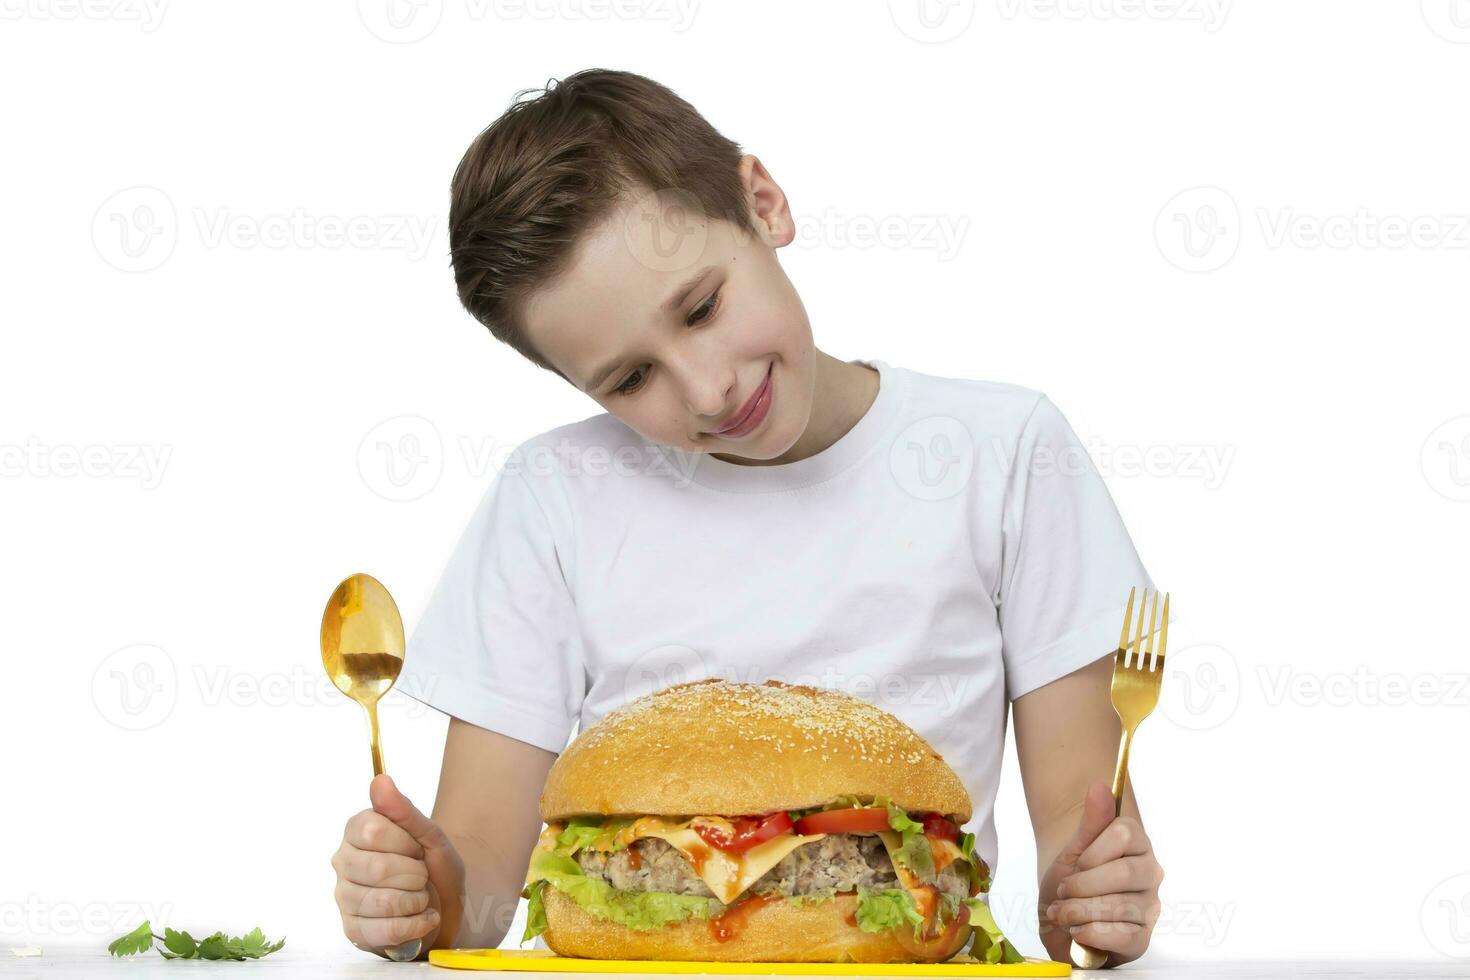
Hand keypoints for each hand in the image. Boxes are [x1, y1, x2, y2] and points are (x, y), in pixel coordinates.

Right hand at [332, 774, 465, 956]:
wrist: (450, 906)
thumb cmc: (435, 867)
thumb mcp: (430, 836)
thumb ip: (404, 810)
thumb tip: (380, 780)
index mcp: (357, 831)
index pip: (372, 831)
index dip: (406, 843)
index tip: (416, 848)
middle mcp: (343, 862)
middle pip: (377, 868)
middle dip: (415, 874)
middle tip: (421, 875)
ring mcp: (344, 898)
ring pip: (382, 901)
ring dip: (417, 900)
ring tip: (420, 896)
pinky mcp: (354, 931)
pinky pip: (386, 930)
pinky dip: (416, 924)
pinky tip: (422, 917)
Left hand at [1038, 782, 1163, 966]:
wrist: (1060, 917)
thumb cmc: (1070, 880)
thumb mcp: (1073, 850)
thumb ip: (1090, 822)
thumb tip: (1099, 786)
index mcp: (1137, 844)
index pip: (1124, 834)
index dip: (1091, 852)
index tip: (1075, 864)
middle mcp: (1150, 874)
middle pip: (1123, 872)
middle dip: (1082, 885)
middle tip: (1063, 891)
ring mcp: (1149, 908)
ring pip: (1120, 906)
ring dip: (1079, 911)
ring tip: (1063, 913)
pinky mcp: (1142, 939)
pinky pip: (1124, 936)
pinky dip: (1092, 933)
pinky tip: (1078, 931)